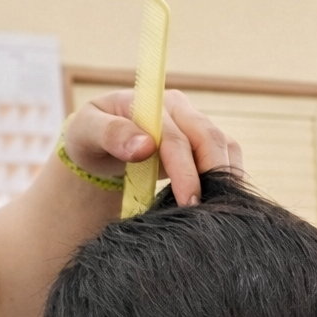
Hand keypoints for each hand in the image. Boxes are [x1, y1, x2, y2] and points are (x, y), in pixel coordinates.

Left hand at [62, 89, 242, 204]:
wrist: (100, 146)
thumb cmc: (91, 138)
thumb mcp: (86, 131)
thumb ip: (111, 134)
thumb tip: (145, 146)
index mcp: (152, 103)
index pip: (176, 137)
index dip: (185, 170)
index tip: (188, 201)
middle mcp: (180, 110)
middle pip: (210, 139)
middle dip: (213, 176)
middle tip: (205, 214)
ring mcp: (195, 125)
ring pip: (226, 147)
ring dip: (226, 179)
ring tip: (216, 211)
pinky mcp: (205, 144)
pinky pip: (229, 157)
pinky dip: (230, 180)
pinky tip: (221, 203)